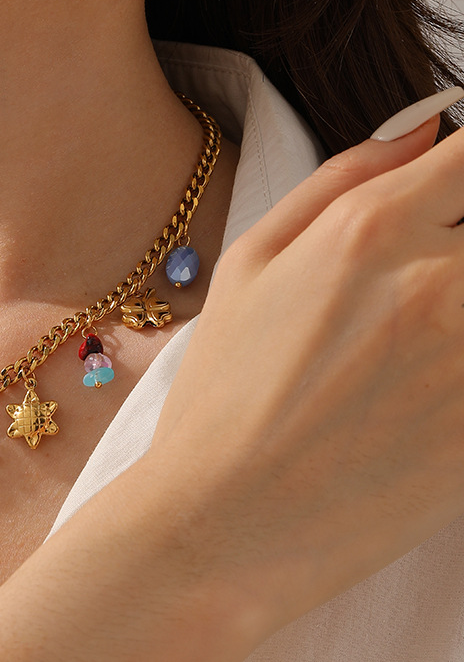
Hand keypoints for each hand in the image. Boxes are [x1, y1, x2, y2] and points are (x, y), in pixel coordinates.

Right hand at [150, 116, 463, 636]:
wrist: (220, 528)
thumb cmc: (221, 404)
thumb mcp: (245, 270)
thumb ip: (340, 181)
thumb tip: (427, 134)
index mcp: (371, 231)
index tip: (451, 212)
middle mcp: (440, 283)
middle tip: (427, 298)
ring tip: (418, 354)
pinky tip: (429, 394)